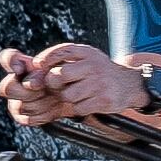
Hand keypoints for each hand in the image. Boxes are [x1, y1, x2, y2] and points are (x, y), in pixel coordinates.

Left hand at [0, 42, 134, 124]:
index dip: (45, 60)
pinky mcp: (104, 100)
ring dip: (68, 97)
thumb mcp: (82, 57)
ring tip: (78, 93)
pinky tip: (88, 101)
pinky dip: (79, 107)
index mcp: (85, 52)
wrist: (128, 84)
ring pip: (67, 95)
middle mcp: (93, 65)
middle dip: (54, 84)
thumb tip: (32, 66)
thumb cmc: (97, 71)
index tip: (37, 67)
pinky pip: (79, 108)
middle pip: (59, 76)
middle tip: (60, 85)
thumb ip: (59, 59)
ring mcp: (99, 83)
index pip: (60, 52)